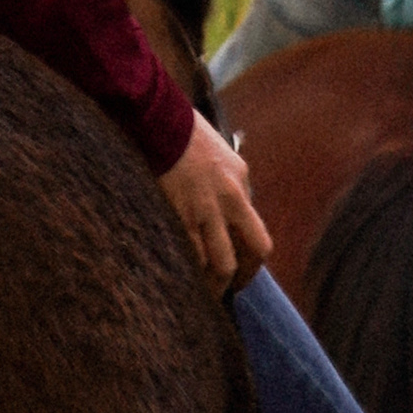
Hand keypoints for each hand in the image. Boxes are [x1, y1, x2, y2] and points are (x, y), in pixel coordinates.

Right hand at [158, 108, 269, 289]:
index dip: (249, 253)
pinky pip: (191, 256)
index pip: (255, 227)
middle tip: (232, 288)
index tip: (239, 266)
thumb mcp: (216, 150)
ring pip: (223, 264)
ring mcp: (207, 210)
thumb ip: (222, 179)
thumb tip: (217, 201)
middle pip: (255, 251)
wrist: (157, 119)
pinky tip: (181, 279)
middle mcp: (232, 198)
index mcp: (241, 179)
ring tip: (203, 293)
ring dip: (215, 283)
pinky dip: (188, 271)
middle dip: (245, 275)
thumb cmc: (179, 129)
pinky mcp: (180, 215)